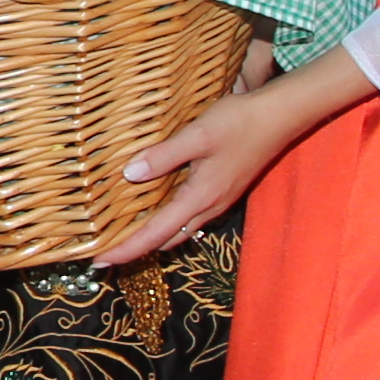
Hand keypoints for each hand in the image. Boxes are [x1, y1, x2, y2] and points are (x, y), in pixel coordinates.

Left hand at [101, 81, 309, 265]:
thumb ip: (163, 156)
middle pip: (165, 239)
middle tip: (104, 250)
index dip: (126, 249)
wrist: (280, 117)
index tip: (99, 261)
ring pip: (179, 230)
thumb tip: (129, 174)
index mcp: (200, 198)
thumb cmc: (239, 122)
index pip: (155, 234)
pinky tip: (155, 209)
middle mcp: (209, 207)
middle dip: (135, 248)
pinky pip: (189, 217)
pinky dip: (167, 222)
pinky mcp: (223, 191)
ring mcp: (218, 201)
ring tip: (124, 235)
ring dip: (152, 237)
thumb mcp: (197, 134)